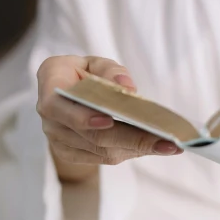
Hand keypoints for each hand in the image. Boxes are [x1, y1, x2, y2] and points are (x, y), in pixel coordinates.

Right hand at [36, 55, 181, 182]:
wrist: (66, 91)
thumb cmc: (83, 73)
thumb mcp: (95, 62)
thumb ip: (110, 70)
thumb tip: (127, 88)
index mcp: (50, 86)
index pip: (58, 107)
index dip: (81, 117)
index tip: (109, 120)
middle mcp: (50, 118)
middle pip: (91, 135)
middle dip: (131, 138)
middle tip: (165, 141)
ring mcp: (58, 140)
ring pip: (101, 150)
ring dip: (136, 148)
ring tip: (169, 145)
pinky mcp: (70, 154)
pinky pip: (102, 158)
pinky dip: (130, 152)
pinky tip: (153, 148)